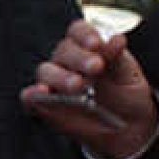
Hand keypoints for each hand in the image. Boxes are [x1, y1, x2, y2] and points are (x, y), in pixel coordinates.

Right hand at [21, 19, 158, 158]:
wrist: (128, 127)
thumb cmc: (126, 95)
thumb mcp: (128, 74)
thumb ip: (118, 58)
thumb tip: (117, 38)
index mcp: (87, 47)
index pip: (78, 31)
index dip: (85, 34)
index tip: (97, 44)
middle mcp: (67, 61)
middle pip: (63, 50)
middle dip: (79, 57)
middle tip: (96, 67)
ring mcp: (54, 83)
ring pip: (46, 71)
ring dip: (59, 76)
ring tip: (77, 85)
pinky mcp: (45, 105)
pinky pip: (30, 98)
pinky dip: (32, 94)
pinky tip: (42, 93)